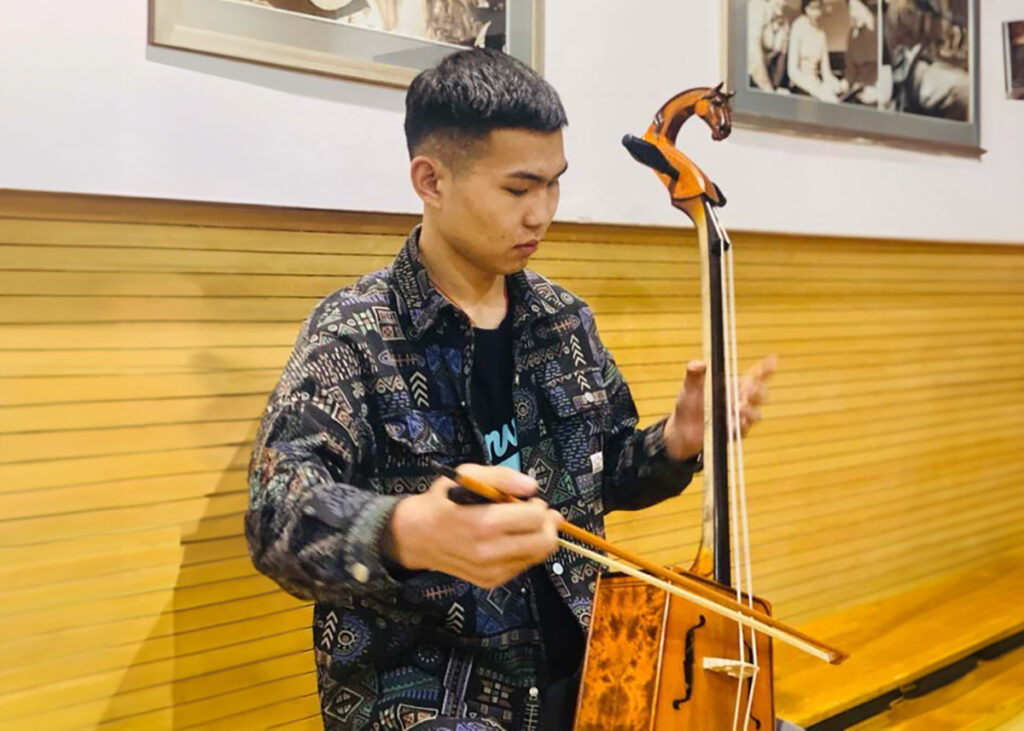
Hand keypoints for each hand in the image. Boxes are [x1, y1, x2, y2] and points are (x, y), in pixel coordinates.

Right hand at [386, 464, 561, 588]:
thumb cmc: (443, 501)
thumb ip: (501, 477)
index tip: (529, 499)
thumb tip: (531, 486)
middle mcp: (489, 552)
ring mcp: (490, 571)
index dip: (538, 505)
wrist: (416, 536)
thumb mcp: (466, 475)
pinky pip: (523, 565)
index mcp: (484, 523)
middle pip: (544, 541)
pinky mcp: (491, 581)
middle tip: (536, 512)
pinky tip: (508, 539)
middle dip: (547, 523)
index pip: (535, 518)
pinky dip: (524, 550)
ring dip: (537, 537)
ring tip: (519, 524)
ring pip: (538, 556)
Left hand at [663, 355, 776, 459]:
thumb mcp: (689, 386)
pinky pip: (743, 431)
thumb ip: (693, 373)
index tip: (773, 360)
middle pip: (758, 394)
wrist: (681, 428)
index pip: (753, 376)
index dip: (764, 369)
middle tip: (748, 388)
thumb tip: (698, 364)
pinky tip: (737, 423)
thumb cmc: (688, 403)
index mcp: (732, 386)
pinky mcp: (733, 433)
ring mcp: (738, 418)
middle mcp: (739, 401)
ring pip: (755, 414)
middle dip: (757, 390)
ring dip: (750, 410)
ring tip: (738, 407)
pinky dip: (741, 427)